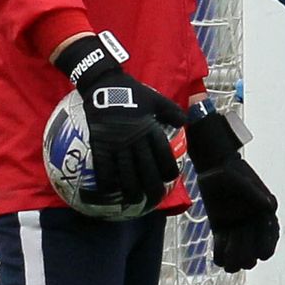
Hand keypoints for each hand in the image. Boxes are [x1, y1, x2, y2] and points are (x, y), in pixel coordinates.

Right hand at [56, 32, 185, 206]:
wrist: (103, 84)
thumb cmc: (131, 91)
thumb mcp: (155, 98)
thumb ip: (171, 110)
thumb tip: (184, 120)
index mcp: (150, 129)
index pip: (163, 155)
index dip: (168, 169)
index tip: (170, 178)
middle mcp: (135, 140)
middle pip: (146, 170)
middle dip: (152, 188)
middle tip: (155, 198)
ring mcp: (117, 145)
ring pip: (126, 174)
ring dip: (131, 191)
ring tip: (135, 200)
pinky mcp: (100, 146)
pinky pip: (104, 169)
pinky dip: (107, 183)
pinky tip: (110, 193)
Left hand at [186, 106, 279, 271]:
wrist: (214, 169)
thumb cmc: (231, 172)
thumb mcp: (243, 180)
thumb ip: (255, 192)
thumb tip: (270, 207)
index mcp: (264, 217)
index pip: (269, 245)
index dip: (264, 247)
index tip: (252, 234)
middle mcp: (253, 229)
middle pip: (253, 259)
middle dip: (244, 253)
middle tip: (235, 233)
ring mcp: (237, 232)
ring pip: (239, 262)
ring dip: (232, 257)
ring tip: (225, 238)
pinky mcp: (221, 232)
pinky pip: (222, 256)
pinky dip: (220, 254)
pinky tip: (218, 237)